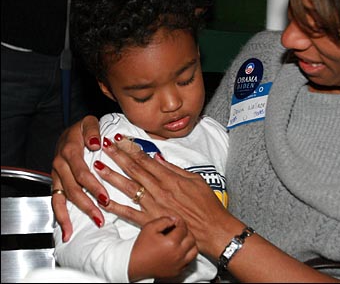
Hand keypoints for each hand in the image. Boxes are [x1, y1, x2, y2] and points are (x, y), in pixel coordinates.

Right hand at [51, 115, 106, 241]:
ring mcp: (57, 175)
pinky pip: (56, 202)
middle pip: (73, 189)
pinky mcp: (56, 183)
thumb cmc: (82, 129)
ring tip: (92, 223)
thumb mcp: (89, 122)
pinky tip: (68, 231)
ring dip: (75, 215)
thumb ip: (92, 130)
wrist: (68, 132)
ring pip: (63, 198)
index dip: (93, 186)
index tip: (105, 197)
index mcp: (70, 151)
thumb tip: (96, 142)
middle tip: (101, 216)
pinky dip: (61, 217)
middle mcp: (60, 165)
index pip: (82, 172)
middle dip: (87, 204)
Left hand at [95, 136, 244, 258]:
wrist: (212, 230)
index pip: (147, 160)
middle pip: (134, 169)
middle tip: (105, 145)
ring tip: (98, 165)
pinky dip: (115, 207)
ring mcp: (153, 206)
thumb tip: (158, 158)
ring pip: (128, 187)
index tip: (121, 140)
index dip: (132, 148)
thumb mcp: (196, 180)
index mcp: (171, 179)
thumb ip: (175, 169)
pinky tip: (102, 200)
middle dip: (118, 156)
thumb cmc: (207, 205)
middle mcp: (159, 190)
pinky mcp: (151, 221)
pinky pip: (129, 213)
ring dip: (112, 175)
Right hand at [128, 216, 197, 281]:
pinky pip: (189, 260)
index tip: (176, 221)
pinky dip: (187, 254)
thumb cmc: (141, 247)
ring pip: (194, 250)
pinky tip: (180, 249)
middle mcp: (177, 254)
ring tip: (182, 239)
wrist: (134, 264)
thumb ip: (164, 220)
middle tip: (179, 229)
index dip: (180, 222)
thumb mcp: (150, 227)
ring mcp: (178, 264)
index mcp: (172, 243)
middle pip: (191, 238)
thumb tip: (174, 219)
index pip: (183, 228)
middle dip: (186, 231)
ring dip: (190, 243)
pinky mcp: (177, 271)